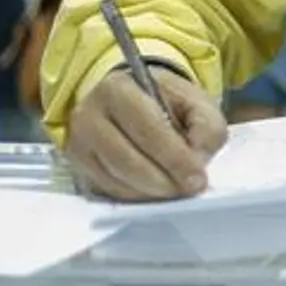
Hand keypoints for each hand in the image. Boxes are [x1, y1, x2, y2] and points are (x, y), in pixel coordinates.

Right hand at [66, 68, 226, 201]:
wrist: (132, 98)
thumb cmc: (166, 100)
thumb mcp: (195, 101)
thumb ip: (206, 126)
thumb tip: (197, 159)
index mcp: (117, 89)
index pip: (147, 129)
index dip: (175, 158)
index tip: (198, 179)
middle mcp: (89, 116)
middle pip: (126, 159)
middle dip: (163, 181)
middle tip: (189, 190)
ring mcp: (78, 144)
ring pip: (116, 180)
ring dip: (151, 192)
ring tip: (176, 191)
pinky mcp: (79, 168)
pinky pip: (108, 190)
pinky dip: (136, 196)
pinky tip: (156, 192)